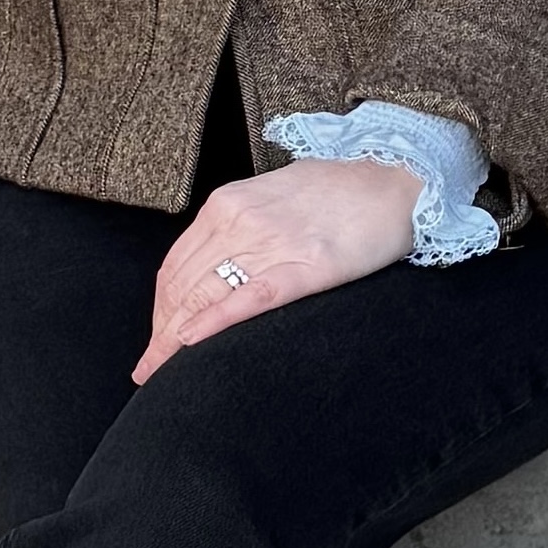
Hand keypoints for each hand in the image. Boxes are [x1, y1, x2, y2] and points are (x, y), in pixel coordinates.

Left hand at [132, 157, 418, 382]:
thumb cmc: (340, 188)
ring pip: (205, 295)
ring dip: (174, 339)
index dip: (158, 309)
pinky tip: (191, 343)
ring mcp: (272, 242)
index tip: (153, 340)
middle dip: (159, 332)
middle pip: (182, 285)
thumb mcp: (273, 196)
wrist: (399, 174)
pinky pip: (249, 298)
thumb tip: (214, 266)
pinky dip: (214, 322)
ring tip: (161, 373)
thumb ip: (239, 227)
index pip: (176, 265)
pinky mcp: (308, 265)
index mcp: (228, 204)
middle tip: (148, 369)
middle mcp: (240, 219)